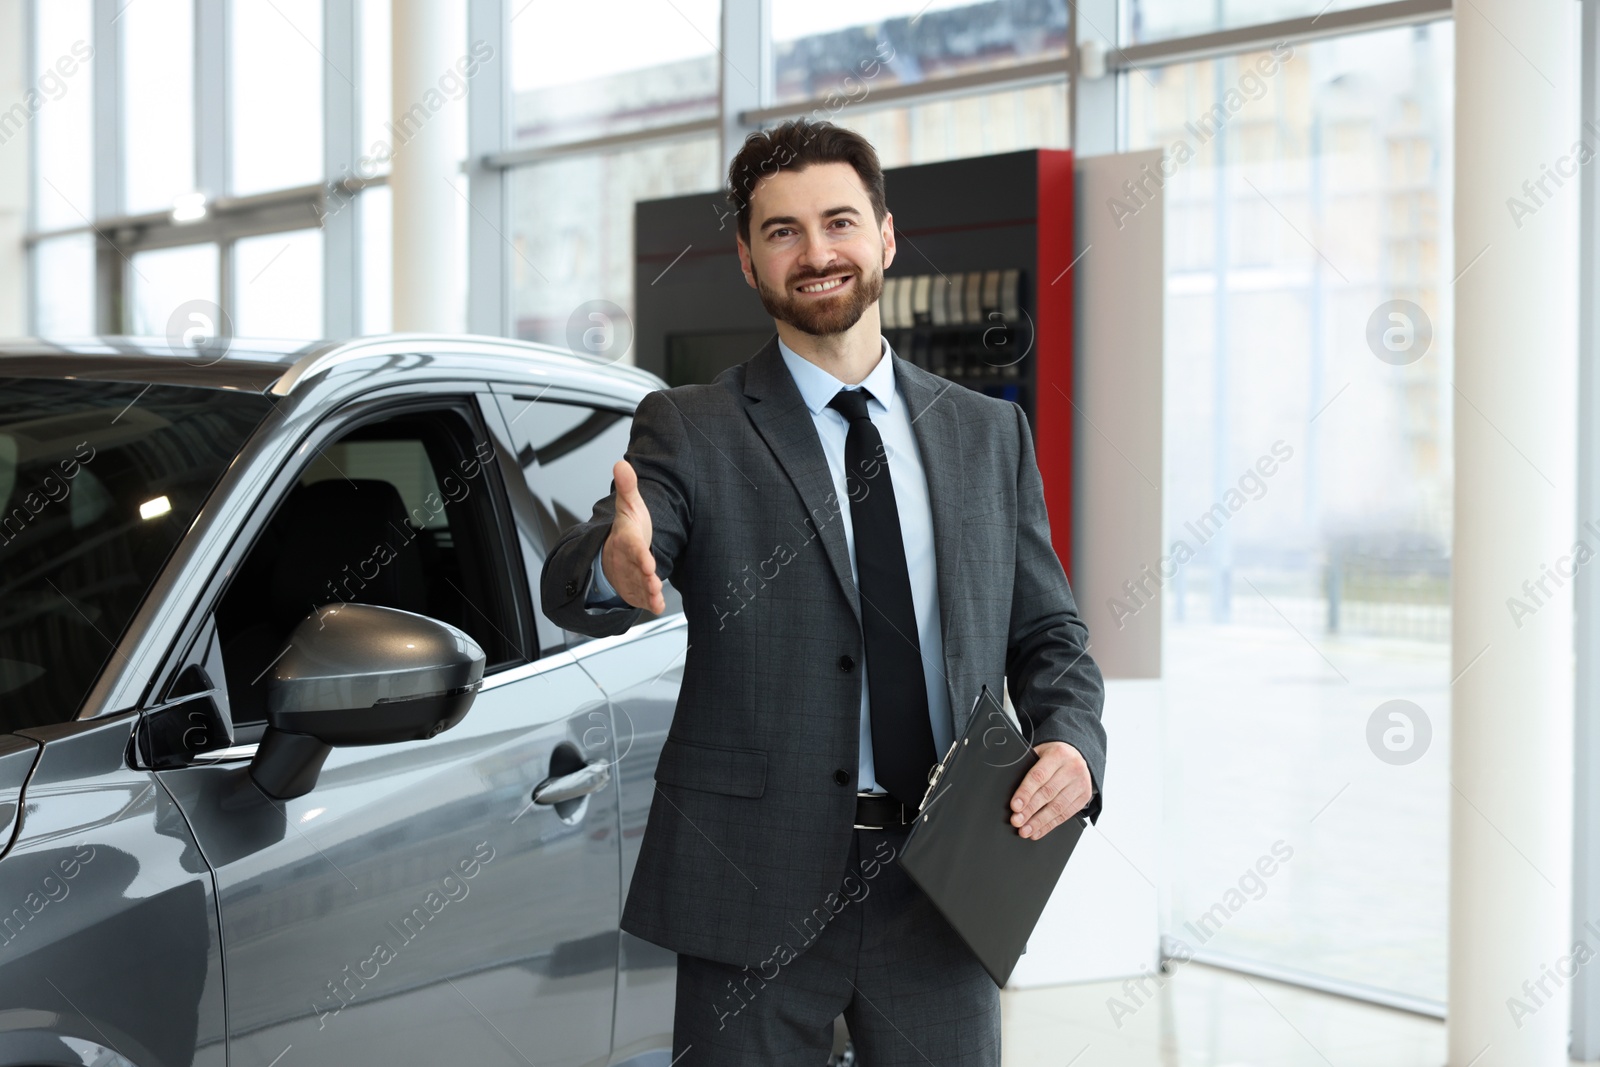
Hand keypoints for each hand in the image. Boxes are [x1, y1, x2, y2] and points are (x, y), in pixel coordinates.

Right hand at [602, 460, 665, 613]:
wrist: (615, 553)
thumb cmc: (627, 530)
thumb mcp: (630, 506)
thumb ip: (627, 487)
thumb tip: (620, 464)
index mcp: (626, 540)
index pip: (632, 547)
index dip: (639, 555)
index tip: (648, 561)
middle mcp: (626, 560)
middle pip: (636, 569)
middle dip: (644, 576)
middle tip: (653, 581)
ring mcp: (630, 576)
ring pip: (638, 586)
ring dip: (647, 592)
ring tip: (656, 596)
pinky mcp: (635, 589)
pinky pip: (642, 598)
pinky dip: (649, 604)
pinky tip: (657, 607)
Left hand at [1009, 741, 1091, 839]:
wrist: (1078, 755)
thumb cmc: (1054, 756)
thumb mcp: (1041, 753)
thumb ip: (1029, 768)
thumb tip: (1012, 792)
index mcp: (1058, 754)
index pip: (1038, 776)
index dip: (1025, 792)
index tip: (1015, 806)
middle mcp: (1072, 768)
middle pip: (1048, 793)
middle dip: (1030, 810)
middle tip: (1017, 821)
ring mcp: (1080, 783)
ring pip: (1058, 807)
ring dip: (1039, 822)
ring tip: (1025, 830)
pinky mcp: (1084, 797)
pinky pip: (1066, 814)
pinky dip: (1050, 825)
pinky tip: (1038, 831)